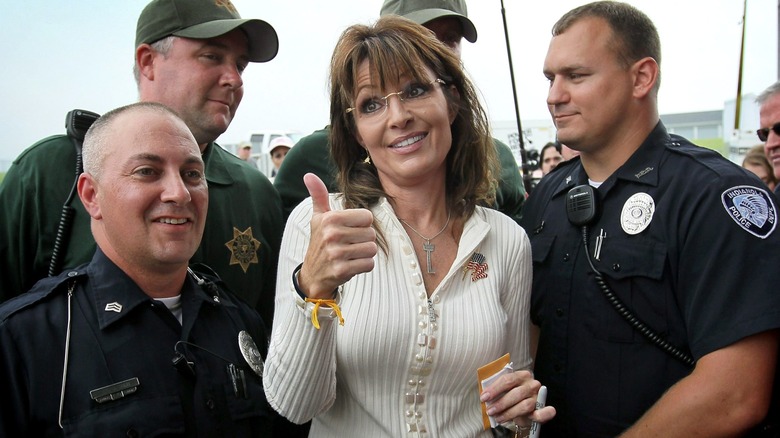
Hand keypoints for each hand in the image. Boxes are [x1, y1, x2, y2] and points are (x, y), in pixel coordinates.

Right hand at [298, 173, 377, 297]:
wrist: (313, 274)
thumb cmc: (320, 241)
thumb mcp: (318, 218)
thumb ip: (318, 196)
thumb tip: (309, 175)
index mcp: (330, 219)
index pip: (367, 217)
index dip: (362, 224)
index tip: (349, 230)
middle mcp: (332, 234)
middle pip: (371, 233)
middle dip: (364, 240)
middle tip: (349, 245)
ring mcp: (336, 253)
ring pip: (372, 249)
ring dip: (364, 254)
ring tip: (351, 254)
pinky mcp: (342, 270)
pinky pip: (369, 264)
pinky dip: (364, 266)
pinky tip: (351, 264)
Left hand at [480, 370, 555, 426]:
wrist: (526, 404)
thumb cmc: (512, 395)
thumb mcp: (505, 389)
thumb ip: (497, 389)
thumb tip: (485, 396)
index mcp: (521, 375)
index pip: (507, 380)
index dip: (494, 389)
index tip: (484, 398)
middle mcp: (531, 384)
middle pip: (516, 393)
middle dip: (501, 403)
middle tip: (490, 411)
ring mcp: (538, 396)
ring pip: (525, 405)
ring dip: (510, 413)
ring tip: (498, 418)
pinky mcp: (543, 408)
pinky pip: (544, 412)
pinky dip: (540, 415)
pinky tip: (531, 417)